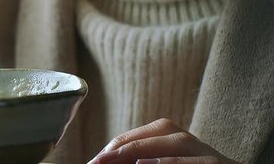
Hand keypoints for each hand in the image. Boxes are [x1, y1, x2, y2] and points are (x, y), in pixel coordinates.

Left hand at [88, 118, 238, 163]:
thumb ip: (137, 162)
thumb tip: (102, 162)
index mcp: (171, 137)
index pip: (136, 137)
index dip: (111, 149)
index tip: (91, 162)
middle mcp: (188, 140)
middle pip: (152, 135)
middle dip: (120, 148)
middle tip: (95, 163)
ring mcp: (207, 153)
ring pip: (175, 144)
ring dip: (140, 151)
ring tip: (111, 160)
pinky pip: (194, 163)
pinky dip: (170, 163)